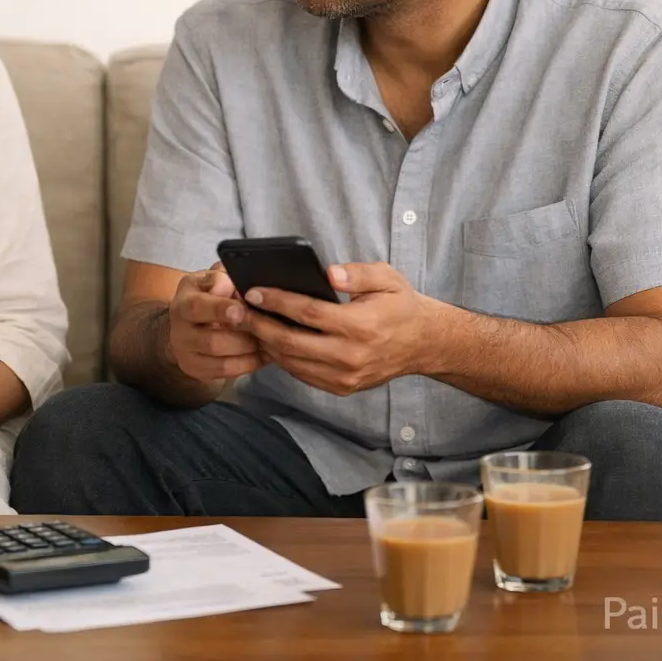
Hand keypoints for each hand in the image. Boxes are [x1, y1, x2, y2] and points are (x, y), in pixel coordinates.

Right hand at [167, 263, 266, 383]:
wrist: (187, 321)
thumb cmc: (207, 295)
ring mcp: (186, 354)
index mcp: (184, 302)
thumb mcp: (211, 279)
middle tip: (266, 330)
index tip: (240, 311)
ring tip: (269, 343)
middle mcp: (179, 331)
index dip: (219, 310)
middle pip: (213, 342)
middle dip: (244, 338)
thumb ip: (222, 279)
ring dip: (250, 353)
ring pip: (222, 362)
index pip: (197, 308)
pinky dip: (249, 365)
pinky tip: (263, 355)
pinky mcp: (196, 370)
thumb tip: (233, 286)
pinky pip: (226, 373)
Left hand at [242, 262, 430, 395]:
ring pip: (292, 362)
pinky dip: (282, 358)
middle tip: (238, 310)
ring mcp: (345, 377)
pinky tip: (270, 341)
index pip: (308, 313)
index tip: (253, 291)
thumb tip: (328, 273)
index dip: (277, 301)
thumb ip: (357, 273)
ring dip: (265, 343)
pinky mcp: (342, 388)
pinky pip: (302, 374)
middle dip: (259, 325)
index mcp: (362, 326)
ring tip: (248, 324)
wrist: (423, 343)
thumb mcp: (387, 278)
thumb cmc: (400, 306)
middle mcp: (351, 356)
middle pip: (291, 342)